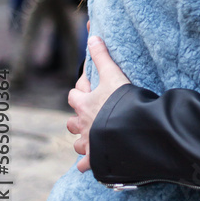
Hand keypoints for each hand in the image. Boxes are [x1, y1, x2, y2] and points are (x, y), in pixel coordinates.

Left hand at [67, 37, 129, 173]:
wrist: (127, 131)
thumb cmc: (120, 101)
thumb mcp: (113, 74)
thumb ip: (103, 56)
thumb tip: (92, 37)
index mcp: (84, 104)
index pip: (74, 94)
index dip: (81, 89)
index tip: (91, 86)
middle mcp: (82, 124)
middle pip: (72, 121)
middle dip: (78, 117)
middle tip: (90, 112)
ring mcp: (88, 143)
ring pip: (76, 142)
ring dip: (81, 138)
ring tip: (90, 135)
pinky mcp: (95, 158)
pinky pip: (85, 164)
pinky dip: (87, 162)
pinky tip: (91, 161)